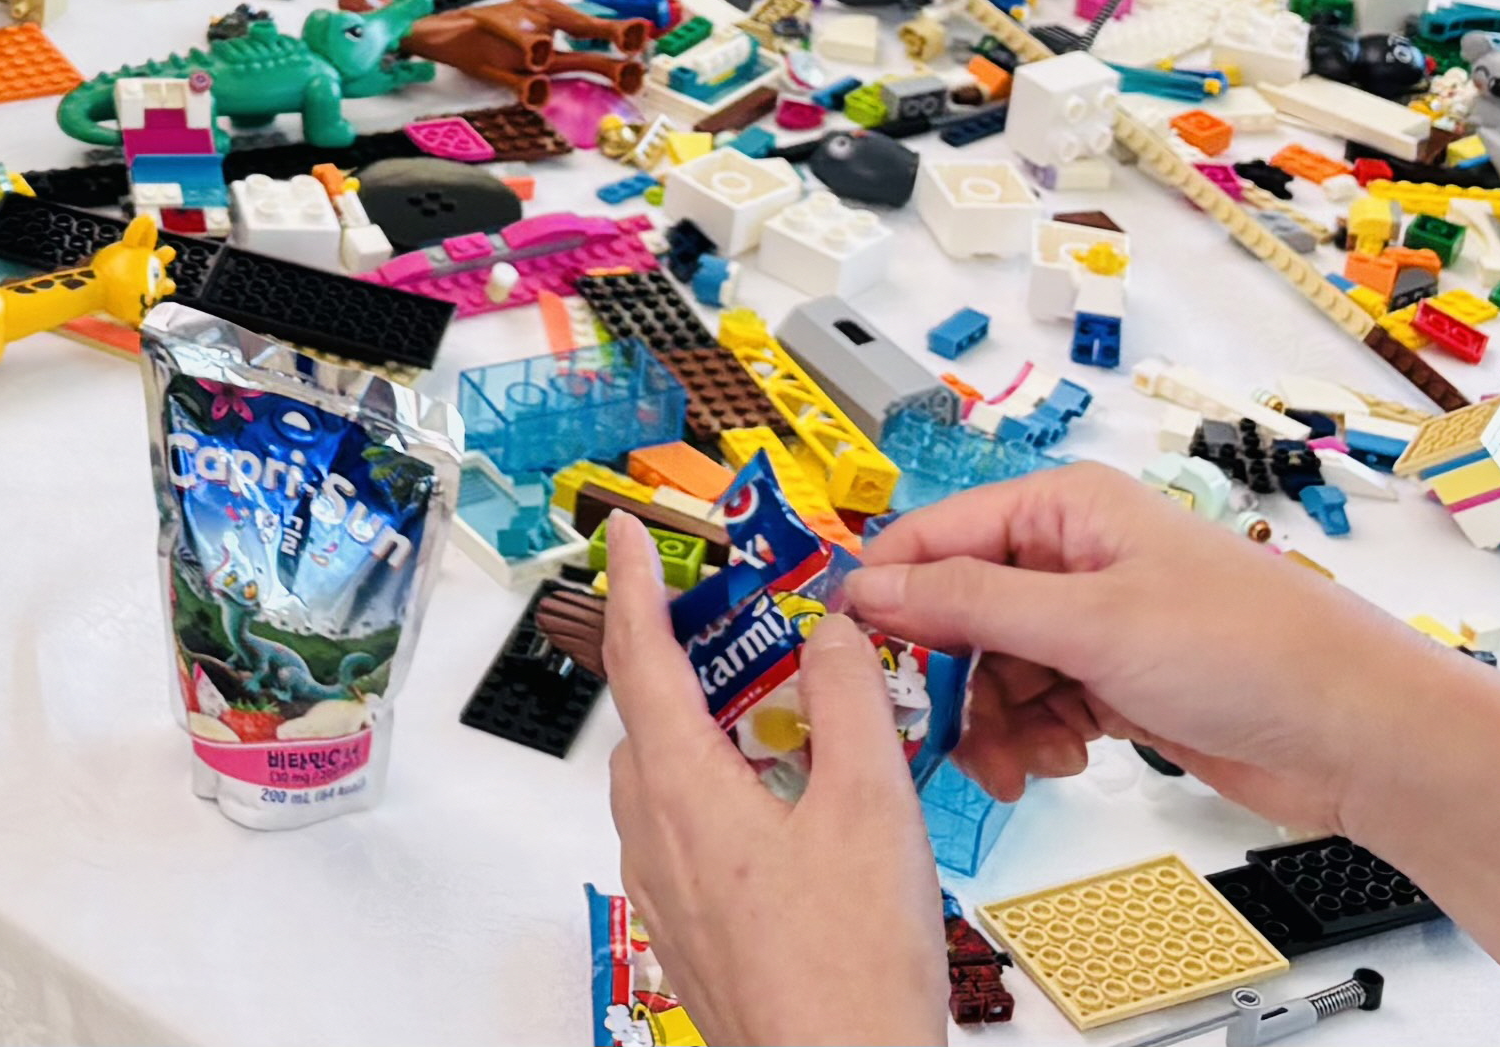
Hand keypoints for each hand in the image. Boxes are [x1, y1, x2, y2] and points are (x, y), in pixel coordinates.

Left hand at [596, 519, 948, 1046]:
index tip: (626, 534)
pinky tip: (781, 811)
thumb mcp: (873, 810)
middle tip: (729, 621)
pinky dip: (718, 794)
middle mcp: (656, 837)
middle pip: (648, 719)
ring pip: (665, 781)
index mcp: (685, 791)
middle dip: (677, 658)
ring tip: (772, 713)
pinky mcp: (691, 932)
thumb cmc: (852, 965)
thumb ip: (852, 704)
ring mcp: (667, 891)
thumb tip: (832, 631)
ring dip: (703, 731)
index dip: (633, 586)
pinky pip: (684, 835)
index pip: (639, 658)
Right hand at [842, 467, 1457, 831]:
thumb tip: (870, 587)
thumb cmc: (1253, 652)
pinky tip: (1054, 764)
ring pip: (995, 668)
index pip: (935, 535)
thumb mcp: (1093, 623)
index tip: (849, 653)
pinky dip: (1032, 739)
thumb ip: (971, 604)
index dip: (888, 592)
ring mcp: (1098, 624)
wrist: (1359, 736)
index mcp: (1065, 510)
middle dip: (945, 676)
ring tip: (1014, 764)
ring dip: (990, 721)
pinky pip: (1038, 706)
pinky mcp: (1119, 683)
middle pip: (959, 610)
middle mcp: (1074, 558)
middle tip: (937, 734)